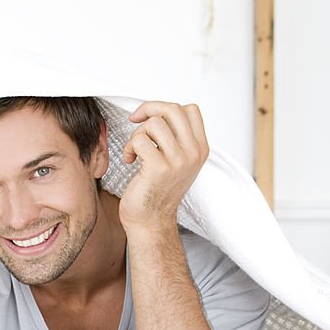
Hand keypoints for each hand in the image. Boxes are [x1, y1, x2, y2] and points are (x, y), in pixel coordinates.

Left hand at [119, 101, 209, 233]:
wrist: (151, 221)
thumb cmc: (157, 191)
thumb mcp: (176, 161)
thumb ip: (175, 138)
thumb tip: (156, 112)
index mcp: (200, 148)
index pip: (190, 109)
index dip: (164, 108)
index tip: (148, 118)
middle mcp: (193, 153)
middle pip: (172, 109)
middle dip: (148, 111)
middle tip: (135, 122)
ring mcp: (178, 160)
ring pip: (154, 123)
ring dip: (137, 134)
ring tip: (135, 151)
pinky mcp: (159, 168)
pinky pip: (139, 140)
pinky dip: (129, 147)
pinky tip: (130, 160)